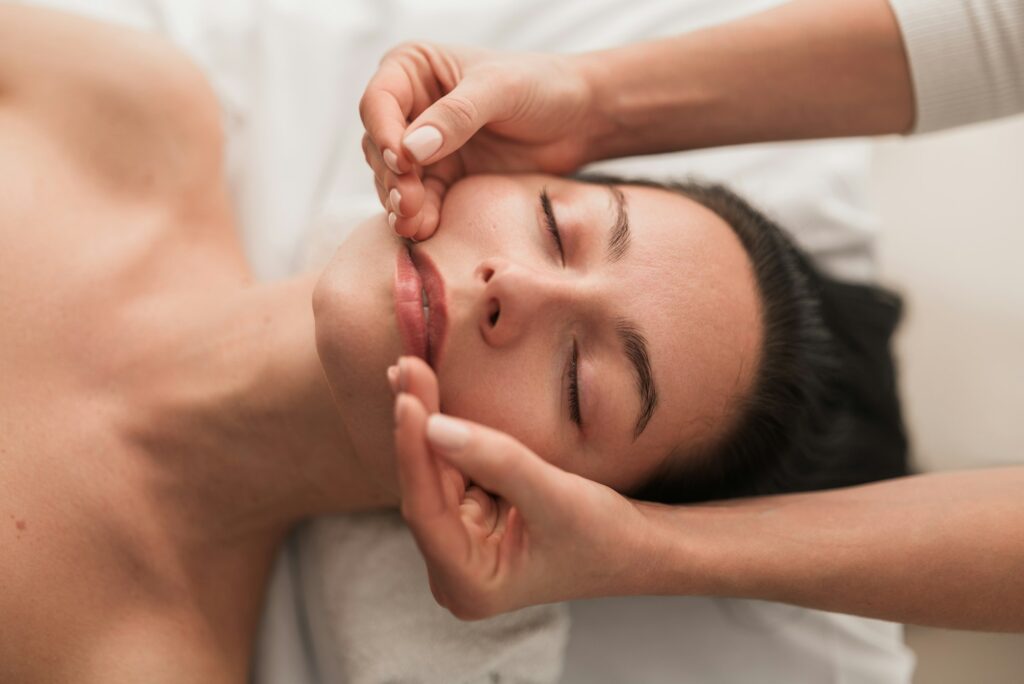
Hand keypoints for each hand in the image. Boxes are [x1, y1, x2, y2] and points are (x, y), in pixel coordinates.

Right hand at [361, 43, 595, 239]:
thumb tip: (411, 150)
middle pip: (380, 145)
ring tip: (412, 224)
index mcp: (414, 68)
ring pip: (393, 177)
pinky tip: (422, 230)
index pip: (378, 102)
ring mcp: (425, 144)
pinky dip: (418, 215)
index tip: (403, 161)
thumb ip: (456, 116)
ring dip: (399, 201)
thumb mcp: (500, 90)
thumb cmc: (543, 86)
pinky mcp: (443, 177)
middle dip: (391, 176)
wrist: (580, 120)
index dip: (384, 134)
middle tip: (408, 203)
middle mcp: (411, 105)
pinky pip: (420, 199)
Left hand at [387, 356, 650, 618]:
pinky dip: (440, 429)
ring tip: (408, 368)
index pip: (426, 511)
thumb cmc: (605, 534)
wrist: (639, 547)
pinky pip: (447, 468)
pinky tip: (424, 391)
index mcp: (469, 584)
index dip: (413, 450)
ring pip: (431, 473)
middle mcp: (454, 571)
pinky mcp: (470, 521)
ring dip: (422, 420)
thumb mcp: (555, 494)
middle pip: (424, 487)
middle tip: (407, 364)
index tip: (407, 398)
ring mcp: (460, 546)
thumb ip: (496, 460)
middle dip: (417, 425)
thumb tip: (433, 426)